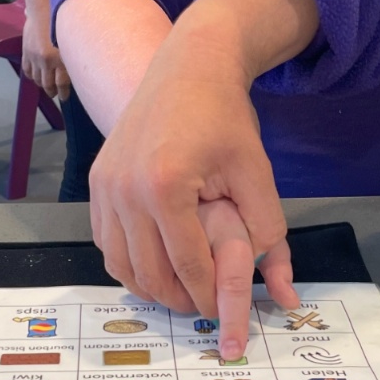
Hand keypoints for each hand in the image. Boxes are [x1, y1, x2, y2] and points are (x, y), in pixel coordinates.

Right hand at [21, 6, 69, 99]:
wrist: (44, 5)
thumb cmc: (62, 21)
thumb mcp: (71, 39)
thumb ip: (72, 56)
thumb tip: (77, 71)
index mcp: (60, 57)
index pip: (62, 83)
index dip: (63, 92)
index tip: (64, 97)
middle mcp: (46, 59)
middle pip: (48, 84)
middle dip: (52, 91)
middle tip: (56, 94)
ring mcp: (34, 56)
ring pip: (36, 78)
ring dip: (41, 84)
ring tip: (47, 87)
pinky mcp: (26, 51)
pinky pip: (26, 69)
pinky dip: (31, 76)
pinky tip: (35, 77)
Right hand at [90, 43, 294, 356]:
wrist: (188, 68)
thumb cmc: (225, 119)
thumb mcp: (257, 175)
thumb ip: (272, 237)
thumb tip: (283, 295)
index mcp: (166, 186)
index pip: (187, 264)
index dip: (208, 295)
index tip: (224, 312)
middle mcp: (126, 189)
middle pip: (149, 273)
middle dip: (178, 300)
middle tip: (202, 309)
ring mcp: (105, 186)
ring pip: (120, 265)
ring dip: (150, 288)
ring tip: (180, 293)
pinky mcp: (96, 183)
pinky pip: (105, 243)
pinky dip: (128, 264)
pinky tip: (155, 267)